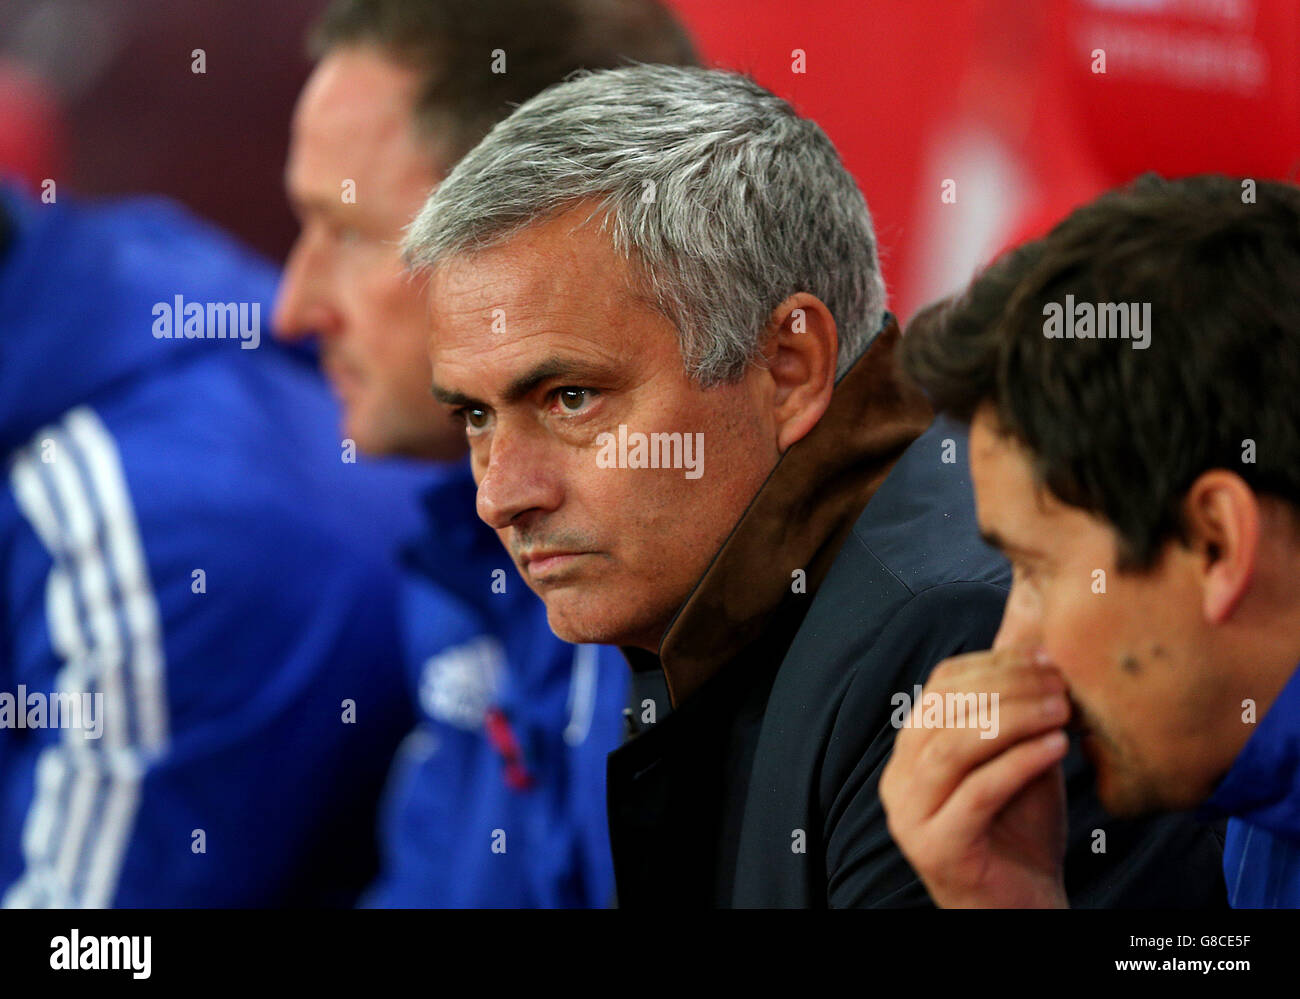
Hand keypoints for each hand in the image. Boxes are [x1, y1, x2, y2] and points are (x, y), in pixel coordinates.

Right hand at [880, 648, 1070, 907]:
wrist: (1022, 907)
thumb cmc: (1021, 829)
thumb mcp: (1020, 754)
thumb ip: (1018, 704)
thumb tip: (1037, 625)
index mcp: (912, 750)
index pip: (941, 685)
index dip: (993, 664)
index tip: (1047, 655)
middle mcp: (899, 778)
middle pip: (945, 710)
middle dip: (1008, 687)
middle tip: (1062, 680)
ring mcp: (911, 814)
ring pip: (955, 746)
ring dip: (1015, 720)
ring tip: (1063, 710)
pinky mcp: (936, 847)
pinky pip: (976, 793)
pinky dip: (1018, 763)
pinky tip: (1056, 748)